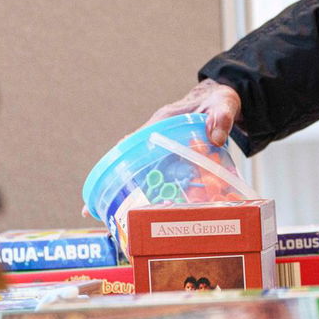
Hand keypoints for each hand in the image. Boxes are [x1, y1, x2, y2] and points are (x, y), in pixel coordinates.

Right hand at [83, 80, 243, 220]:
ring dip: (127, 191)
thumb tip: (216, 138)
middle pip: (129, 160)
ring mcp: (163, 148)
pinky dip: (149, 191)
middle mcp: (157, 135)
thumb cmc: (218, 101)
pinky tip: (147, 212)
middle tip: (95, 209)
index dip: (117, 159)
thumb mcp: (223, 105)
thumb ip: (221, 118)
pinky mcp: (172, 157)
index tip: (104, 177)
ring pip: (139, 171)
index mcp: (163, 121)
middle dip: (112, 182)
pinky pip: (156, 175)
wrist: (222, 103)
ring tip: (111, 217)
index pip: (134, 140)